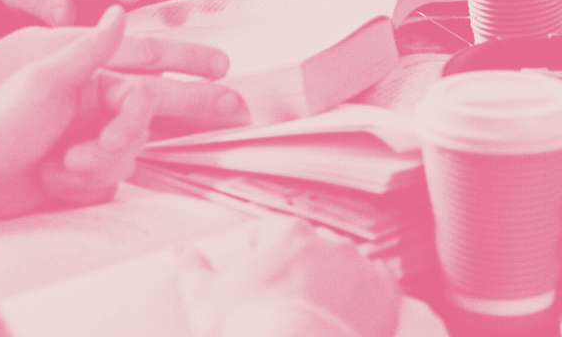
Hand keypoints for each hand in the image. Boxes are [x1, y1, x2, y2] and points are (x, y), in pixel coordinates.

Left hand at [0, 6, 157, 222]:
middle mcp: (96, 115)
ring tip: (50, 170)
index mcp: (93, 87)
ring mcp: (90, 147)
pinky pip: (107, 188)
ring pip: (124, 164)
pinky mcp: (82, 179)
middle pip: (138, 135)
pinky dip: (79, 191)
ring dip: (87, 175)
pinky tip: (50, 182)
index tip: (109, 139)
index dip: (132, 121)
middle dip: (103, 155)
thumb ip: (89, 49)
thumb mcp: (46, 82)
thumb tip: (119, 10)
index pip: (142, 98)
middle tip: (68, 158)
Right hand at [175, 217, 399, 336]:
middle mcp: (329, 242)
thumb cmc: (246, 329)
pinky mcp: (384, 294)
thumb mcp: (204, 299)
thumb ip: (191, 270)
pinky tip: (343, 323)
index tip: (250, 280)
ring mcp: (360, 266)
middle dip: (294, 273)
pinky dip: (362, 303)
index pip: (268, 234)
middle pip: (308, 252)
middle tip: (279, 307)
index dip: (254, 257)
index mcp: (287, 235)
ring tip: (310, 319)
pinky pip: (376, 291)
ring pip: (342, 270)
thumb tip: (177, 253)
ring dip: (329, 287)